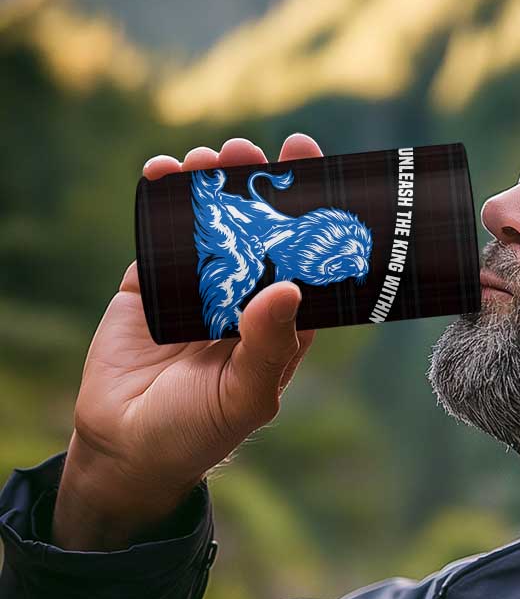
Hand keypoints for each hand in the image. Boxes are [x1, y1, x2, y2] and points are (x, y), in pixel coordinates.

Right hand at [52, 134, 321, 548]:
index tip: (312, 168)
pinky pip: (160, 234)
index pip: (304, 259)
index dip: (310, 214)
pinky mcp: (152, 283)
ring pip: (211, 223)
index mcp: (281, 322)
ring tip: (211, 157)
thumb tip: (288, 288)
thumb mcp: (246, 395)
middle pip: (259, 230)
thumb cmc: (200, 430)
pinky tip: (164, 172)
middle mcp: (245, 297)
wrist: (127, 448)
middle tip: (255, 150)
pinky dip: (162, 200)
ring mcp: (199, 286)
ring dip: (212, 185)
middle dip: (258, 186)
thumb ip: (269, 345)